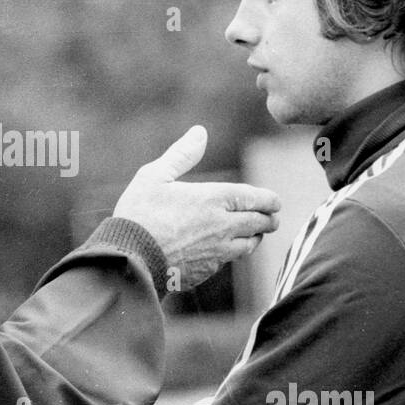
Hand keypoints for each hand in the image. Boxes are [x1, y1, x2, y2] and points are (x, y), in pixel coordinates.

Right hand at [113, 125, 279, 291]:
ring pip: (249, 245)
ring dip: (254, 238)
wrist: (128, 259)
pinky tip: (224, 250)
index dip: (271, 201)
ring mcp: (217, 252)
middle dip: (269, 219)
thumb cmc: (138, 213)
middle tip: (271, 218)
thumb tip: (200, 132)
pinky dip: (232, 254)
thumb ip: (182, 154)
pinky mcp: (207, 271)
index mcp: (214, 199)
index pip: (258, 199)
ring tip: (253, 234)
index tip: (275, 202)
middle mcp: (223, 226)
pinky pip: (228, 261)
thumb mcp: (155, 176)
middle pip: (260, 223)